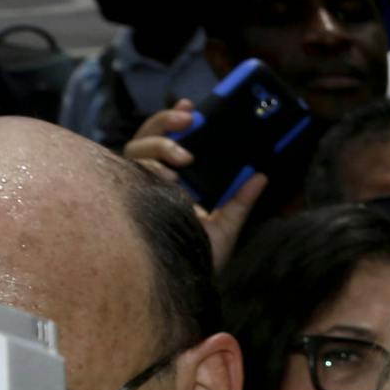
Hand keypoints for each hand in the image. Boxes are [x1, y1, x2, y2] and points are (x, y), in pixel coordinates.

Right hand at [122, 99, 265, 268]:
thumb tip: (261, 175)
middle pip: (145, 139)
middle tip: (189, 121)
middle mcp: (150, 181)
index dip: (173, 119)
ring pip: (134, 152)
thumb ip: (240, 200)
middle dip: (164, 125)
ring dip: (159, 148)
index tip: (191, 105)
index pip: (166, 141)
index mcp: (171, 181)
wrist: (184, 285)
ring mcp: (137, 190)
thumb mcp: (226, 226)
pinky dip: (146, 170)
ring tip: (184, 159)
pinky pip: (128, 176)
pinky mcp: (128, 202)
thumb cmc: (200, 256)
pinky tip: (165, 176)